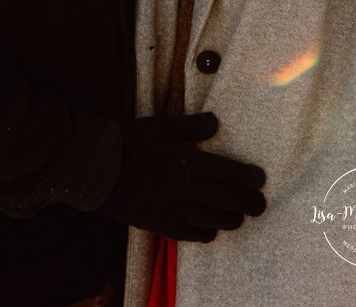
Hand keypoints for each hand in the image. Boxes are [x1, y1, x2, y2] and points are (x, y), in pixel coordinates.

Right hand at [99, 112, 265, 241]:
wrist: (95, 166)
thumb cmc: (126, 140)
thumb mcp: (159, 126)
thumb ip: (189, 126)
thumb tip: (214, 122)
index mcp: (185, 160)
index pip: (225, 172)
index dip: (246, 178)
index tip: (260, 180)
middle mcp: (183, 187)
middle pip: (224, 199)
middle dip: (246, 203)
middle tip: (260, 205)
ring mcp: (171, 208)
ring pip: (210, 219)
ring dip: (229, 220)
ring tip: (240, 219)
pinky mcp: (158, 223)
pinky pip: (187, 234)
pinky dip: (203, 234)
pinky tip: (211, 233)